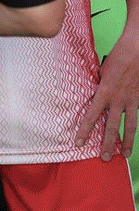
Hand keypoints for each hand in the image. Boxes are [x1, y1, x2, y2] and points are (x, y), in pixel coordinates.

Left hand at [76, 29, 138, 159]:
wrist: (136, 52)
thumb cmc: (116, 59)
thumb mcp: (100, 74)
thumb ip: (97, 87)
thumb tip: (92, 97)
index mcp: (103, 94)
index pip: (91, 117)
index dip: (84, 131)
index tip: (78, 143)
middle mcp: (117, 101)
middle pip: (111, 127)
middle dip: (107, 144)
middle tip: (105, 158)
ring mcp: (131, 102)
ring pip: (129, 127)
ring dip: (126, 142)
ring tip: (124, 155)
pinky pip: (137, 116)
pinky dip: (135, 126)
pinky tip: (131, 135)